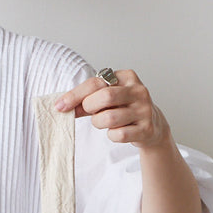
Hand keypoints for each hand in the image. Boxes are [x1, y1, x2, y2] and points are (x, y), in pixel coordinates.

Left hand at [53, 70, 169, 149]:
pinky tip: (117, 132)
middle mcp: (138, 90)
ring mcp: (144, 109)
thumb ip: (86, 100)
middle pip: (104, 97)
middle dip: (90, 108)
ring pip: (109, 118)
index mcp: (126, 77)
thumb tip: (62, 106)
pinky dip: (112, 135)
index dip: (75, 95)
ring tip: (104, 122)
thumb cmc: (124, 109)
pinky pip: (119, 135)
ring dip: (99, 123)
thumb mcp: (107, 99)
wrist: (152, 126)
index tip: (60, 106)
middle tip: (91, 113)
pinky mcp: (146, 129)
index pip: (96, 83)